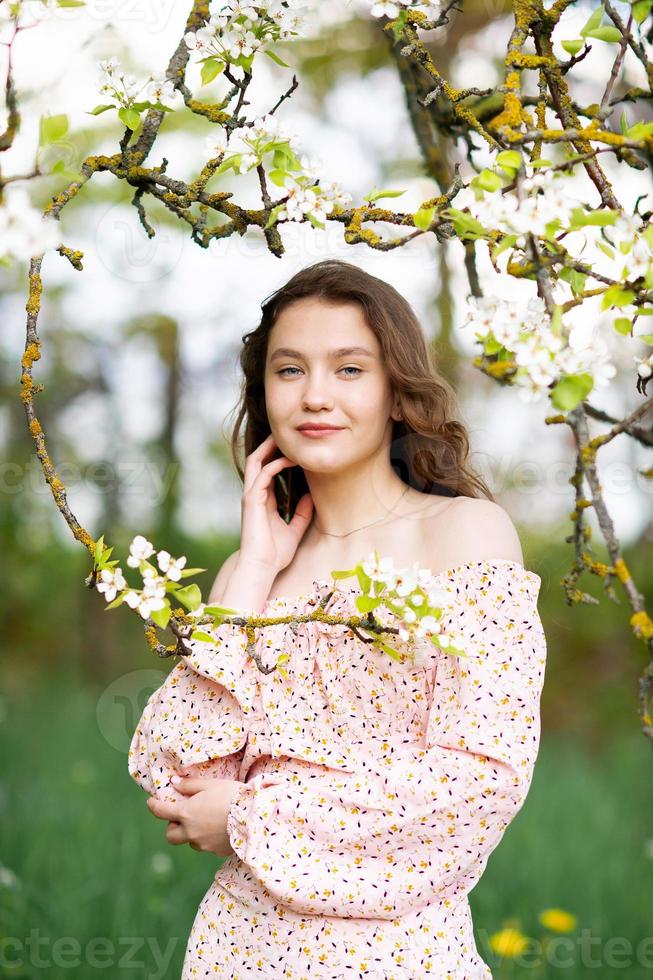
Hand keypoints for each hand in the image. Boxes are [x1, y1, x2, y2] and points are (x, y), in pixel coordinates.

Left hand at [146, 776, 243, 856]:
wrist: (252, 818)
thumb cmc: (230, 796)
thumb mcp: (210, 785)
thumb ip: (189, 785)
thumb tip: (174, 782)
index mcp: (185, 814)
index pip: (160, 811)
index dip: (153, 805)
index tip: (151, 801)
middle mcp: (190, 832)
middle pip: (170, 835)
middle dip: (172, 826)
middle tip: (182, 816)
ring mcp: (203, 844)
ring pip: (189, 841)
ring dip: (190, 833)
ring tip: (204, 821)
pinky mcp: (215, 851)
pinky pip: (205, 845)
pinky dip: (207, 838)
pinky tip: (218, 828)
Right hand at [239, 432, 313, 574]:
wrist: (262, 568)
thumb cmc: (275, 554)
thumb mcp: (294, 529)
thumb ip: (301, 513)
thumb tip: (312, 498)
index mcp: (263, 501)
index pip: (268, 471)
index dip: (279, 457)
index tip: (296, 449)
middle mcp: (254, 495)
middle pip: (257, 461)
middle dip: (270, 445)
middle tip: (287, 434)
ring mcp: (251, 496)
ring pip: (255, 462)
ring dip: (269, 448)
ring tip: (285, 438)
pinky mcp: (251, 500)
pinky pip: (262, 474)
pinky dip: (275, 464)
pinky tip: (290, 459)